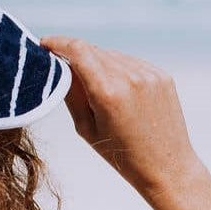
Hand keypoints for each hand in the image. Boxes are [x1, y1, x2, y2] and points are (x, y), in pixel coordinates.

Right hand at [40, 36, 203, 195]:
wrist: (166, 166)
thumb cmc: (121, 154)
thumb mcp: (86, 128)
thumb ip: (71, 93)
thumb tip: (58, 66)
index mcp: (107, 92)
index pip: (78, 50)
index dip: (57, 43)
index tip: (44, 44)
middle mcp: (130, 77)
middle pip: (92, 50)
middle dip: (73, 53)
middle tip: (60, 65)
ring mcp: (149, 74)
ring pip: (110, 55)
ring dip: (95, 62)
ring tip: (92, 87)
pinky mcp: (161, 75)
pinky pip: (129, 62)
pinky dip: (116, 68)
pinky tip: (115, 91)